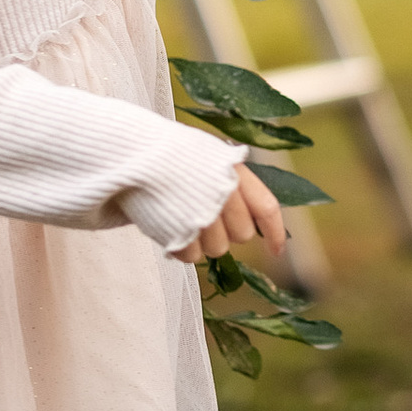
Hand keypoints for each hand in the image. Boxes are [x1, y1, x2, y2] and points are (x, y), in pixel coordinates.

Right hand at [175, 165, 290, 266]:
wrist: (134, 154)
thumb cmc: (175, 157)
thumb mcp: (212, 159)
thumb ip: (236, 185)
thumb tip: (256, 219)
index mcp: (235, 173)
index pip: (267, 209)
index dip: (276, 233)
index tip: (277, 252)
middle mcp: (224, 195)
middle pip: (242, 234)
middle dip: (228, 231)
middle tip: (207, 216)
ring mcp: (202, 216)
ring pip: (218, 249)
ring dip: (204, 240)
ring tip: (185, 219)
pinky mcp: (179, 234)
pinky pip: (192, 256)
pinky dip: (183, 248)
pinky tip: (171, 229)